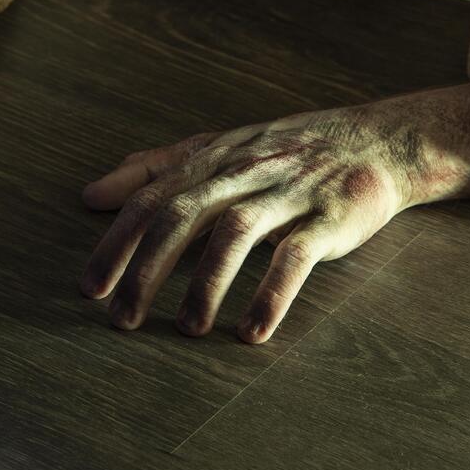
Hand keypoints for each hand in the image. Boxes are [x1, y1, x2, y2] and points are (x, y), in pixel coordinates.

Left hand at [78, 78, 469, 342]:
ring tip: (186, 328)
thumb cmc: (285, 150)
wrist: (381, 139)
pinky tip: (252, 330)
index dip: (117, 243)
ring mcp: (288, 192)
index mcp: (211, 160)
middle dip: (148, 268)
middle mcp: (244, 172)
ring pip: (235, 232)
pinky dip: (272, 293)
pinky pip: (296, 255)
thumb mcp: (216, 149)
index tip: (89, 288)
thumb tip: (90, 195)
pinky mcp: (330, 216)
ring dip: (207, 283)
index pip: (151, 199)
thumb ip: (153, 171)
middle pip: (183, 215)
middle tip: (122, 317)